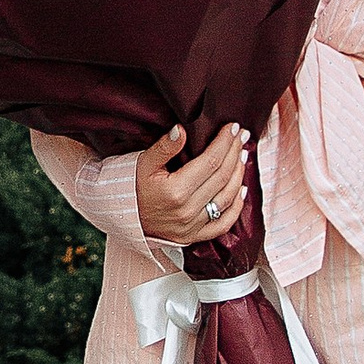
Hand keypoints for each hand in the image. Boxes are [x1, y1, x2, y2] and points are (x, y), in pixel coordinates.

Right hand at [135, 122, 247, 247]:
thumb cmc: (130, 187)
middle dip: (234, 152)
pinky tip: (242, 189)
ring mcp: (192, 226)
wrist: (121, 217)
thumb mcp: (142, 163)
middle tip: (242, 135)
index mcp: (176, 190)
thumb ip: (164, 147)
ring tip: (242, 154)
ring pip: (227, 198)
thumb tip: (181, 129)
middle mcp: (187, 210)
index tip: (232, 127)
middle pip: (222, 176)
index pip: (211, 161)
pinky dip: (237, 207)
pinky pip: (223, 223)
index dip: (224, 142)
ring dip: (239, 174)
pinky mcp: (194, 236)